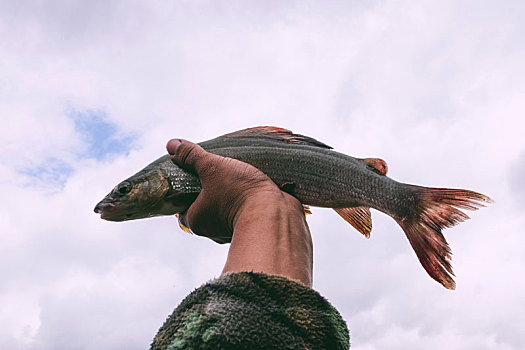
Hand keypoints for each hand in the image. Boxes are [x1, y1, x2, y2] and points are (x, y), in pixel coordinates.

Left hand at [167, 139, 312, 285]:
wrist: (277, 214)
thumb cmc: (240, 194)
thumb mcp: (212, 168)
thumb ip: (192, 156)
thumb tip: (171, 145)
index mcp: (196, 220)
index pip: (182, 202)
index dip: (188, 184)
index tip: (197, 169)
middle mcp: (212, 229)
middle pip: (206, 201)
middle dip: (213, 185)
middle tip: (221, 168)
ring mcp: (233, 229)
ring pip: (227, 205)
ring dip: (233, 191)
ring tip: (240, 173)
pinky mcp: (254, 225)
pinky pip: (246, 209)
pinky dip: (249, 198)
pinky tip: (254, 184)